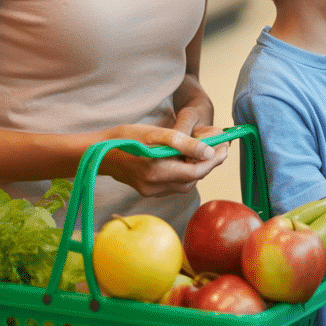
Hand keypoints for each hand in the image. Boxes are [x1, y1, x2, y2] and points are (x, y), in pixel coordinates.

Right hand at [98, 123, 227, 197]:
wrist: (99, 153)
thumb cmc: (126, 138)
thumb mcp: (156, 133)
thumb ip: (184, 142)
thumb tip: (208, 152)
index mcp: (158, 172)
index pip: (197, 171)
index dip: (214, 160)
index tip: (226, 146)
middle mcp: (156, 186)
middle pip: (193, 179)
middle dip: (209, 164)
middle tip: (221, 148)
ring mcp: (152, 192)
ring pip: (185, 184)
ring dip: (198, 169)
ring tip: (208, 152)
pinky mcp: (148, 191)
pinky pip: (175, 185)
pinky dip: (185, 174)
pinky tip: (188, 161)